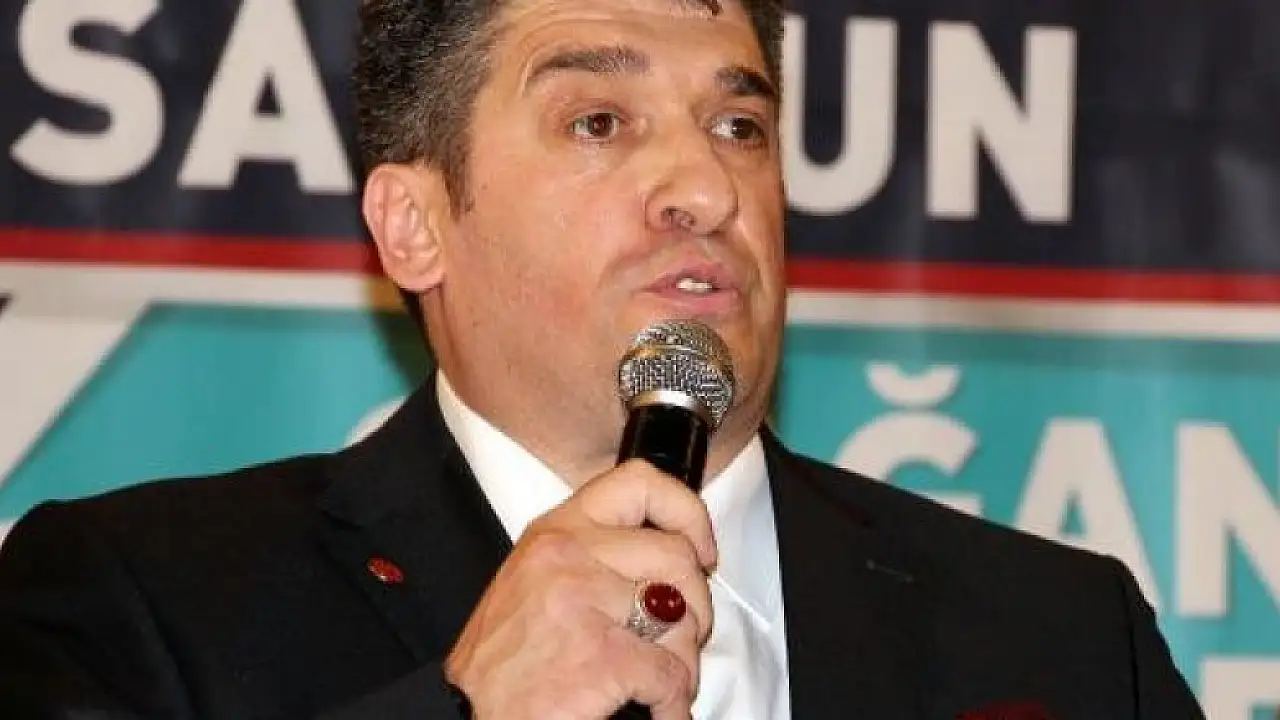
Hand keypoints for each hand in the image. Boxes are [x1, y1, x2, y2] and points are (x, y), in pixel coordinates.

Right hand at [444, 459, 717, 719]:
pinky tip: (656, 710)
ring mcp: (583, 600)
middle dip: (694, 606)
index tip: (700, 549)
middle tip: (678, 638)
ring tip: (661, 680)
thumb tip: (667, 555)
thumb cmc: (505, 664)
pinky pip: (672, 673)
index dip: (685, 512)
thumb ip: (593, 555)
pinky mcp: (601, 653)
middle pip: (675, 557)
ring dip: (683, 659)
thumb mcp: (536, 581)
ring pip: (682, 618)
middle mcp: (567, 554)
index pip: (638, 482)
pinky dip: (674, 702)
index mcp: (555, 531)